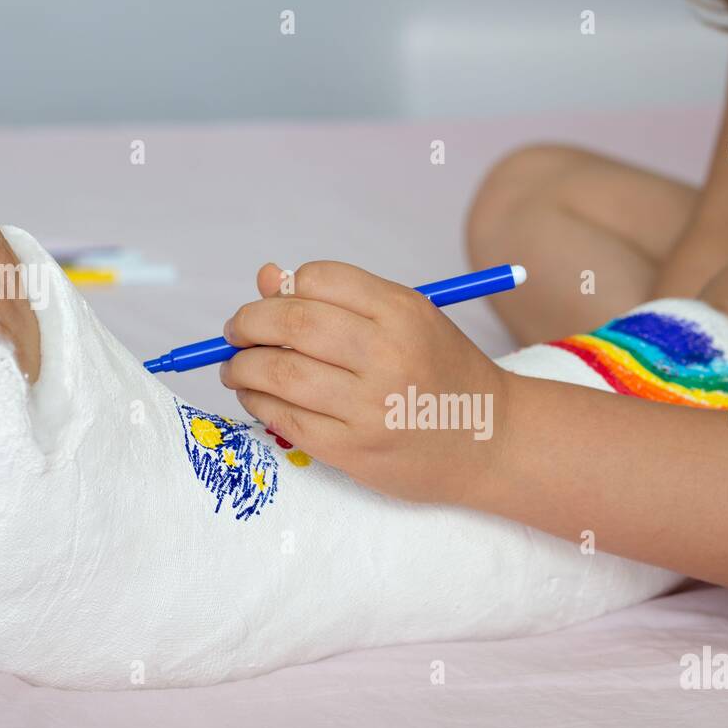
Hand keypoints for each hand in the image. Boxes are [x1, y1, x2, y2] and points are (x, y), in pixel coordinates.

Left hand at [220, 261, 511, 504]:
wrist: (492, 441)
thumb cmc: (443, 374)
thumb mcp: (409, 321)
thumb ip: (341, 299)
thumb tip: (266, 278)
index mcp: (403, 312)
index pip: (319, 279)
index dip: (283, 288)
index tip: (269, 302)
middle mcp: (387, 355)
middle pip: (290, 324)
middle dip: (247, 324)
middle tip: (235, 332)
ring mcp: (369, 406)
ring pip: (278, 373)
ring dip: (241, 367)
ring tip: (236, 367)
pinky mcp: (354, 449)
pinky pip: (285, 418)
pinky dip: (257, 402)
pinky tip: (256, 395)